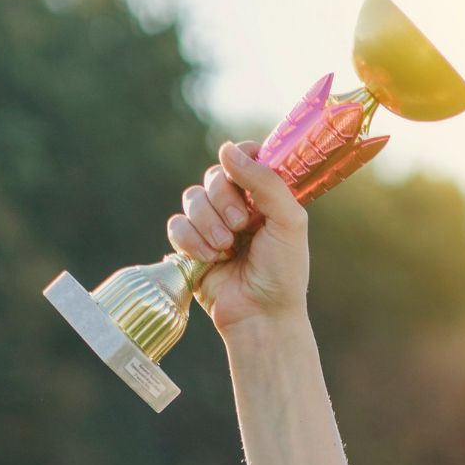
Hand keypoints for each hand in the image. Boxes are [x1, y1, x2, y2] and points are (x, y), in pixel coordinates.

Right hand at [167, 140, 309, 335]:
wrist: (261, 315)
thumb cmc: (283, 272)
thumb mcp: (288, 222)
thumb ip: (265, 182)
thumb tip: (227, 149)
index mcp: (266, 196)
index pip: (246, 156)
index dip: (241, 157)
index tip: (241, 168)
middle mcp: (239, 205)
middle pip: (214, 176)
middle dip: (223, 200)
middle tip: (241, 226)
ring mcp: (213, 224)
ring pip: (191, 199)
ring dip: (207, 224)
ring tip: (226, 249)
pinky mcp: (191, 245)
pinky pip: (176, 225)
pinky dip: (191, 240)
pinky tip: (209, 259)